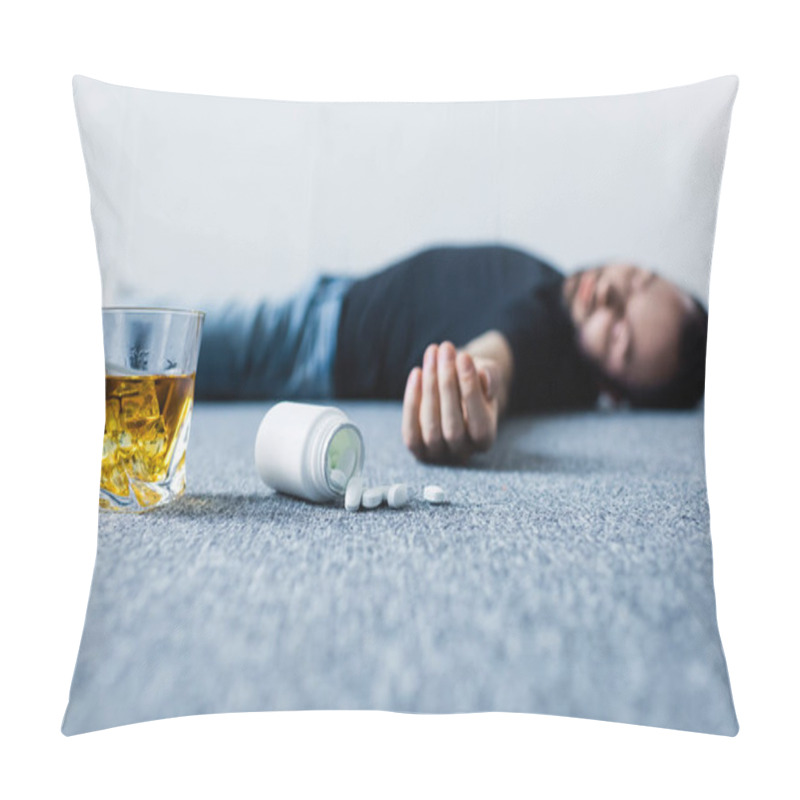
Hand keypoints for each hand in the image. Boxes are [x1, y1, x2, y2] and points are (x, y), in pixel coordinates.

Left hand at [402, 341, 499, 463]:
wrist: (454, 393)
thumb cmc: (475, 382)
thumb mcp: (488, 376)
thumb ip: (491, 377)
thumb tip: (483, 376)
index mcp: (486, 440)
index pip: (479, 422)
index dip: (470, 388)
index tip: (464, 356)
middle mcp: (462, 453)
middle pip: (452, 426)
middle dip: (447, 383)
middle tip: (445, 349)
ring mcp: (438, 455)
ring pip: (431, 427)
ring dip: (429, 386)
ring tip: (432, 354)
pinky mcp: (417, 450)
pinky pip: (411, 432)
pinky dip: (411, 401)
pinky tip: (416, 373)